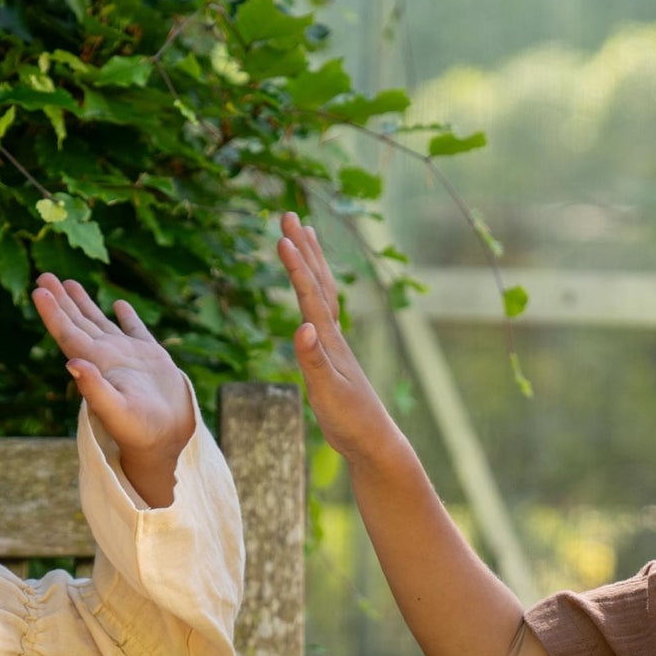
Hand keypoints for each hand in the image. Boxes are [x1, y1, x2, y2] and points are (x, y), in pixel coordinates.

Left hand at [32, 273, 193, 506]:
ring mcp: (127, 356)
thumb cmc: (139, 430)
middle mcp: (106, 357)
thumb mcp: (116, 411)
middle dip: (61, 300)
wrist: (167, 440)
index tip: (38, 289)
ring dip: (84, 303)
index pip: (67, 333)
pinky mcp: (150, 358)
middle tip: (44, 276)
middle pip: (77, 322)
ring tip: (69, 283)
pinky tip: (118, 304)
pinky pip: (135, 330)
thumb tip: (71, 362)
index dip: (52, 312)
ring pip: (100, 322)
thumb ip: (93, 388)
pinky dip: (126, 316)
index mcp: (95, 365)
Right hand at [275, 212, 397, 464]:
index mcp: (329, 341)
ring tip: (305, 235)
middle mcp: (333, 335)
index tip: (281, 236)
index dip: (296, 266)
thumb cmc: (349, 420)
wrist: (373, 441)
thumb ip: (314, 360)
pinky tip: (311, 292)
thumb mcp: (327, 392)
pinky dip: (316, 291)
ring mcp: (335, 343)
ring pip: (323, 292)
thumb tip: (302, 326)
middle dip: (303, 247)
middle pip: (318, 282)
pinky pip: (322, 311)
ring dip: (313, 262)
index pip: (309, 295)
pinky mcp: (333, 355)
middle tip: (289, 215)